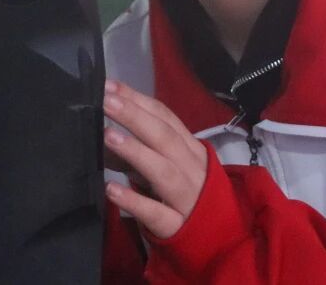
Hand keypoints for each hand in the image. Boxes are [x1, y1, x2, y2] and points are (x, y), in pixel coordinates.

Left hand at [102, 80, 207, 238]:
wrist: (221, 240)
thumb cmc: (188, 196)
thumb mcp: (167, 168)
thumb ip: (139, 151)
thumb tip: (104, 132)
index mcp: (191, 149)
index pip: (166, 118)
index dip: (138, 101)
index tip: (110, 86)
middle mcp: (192, 169)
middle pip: (165, 138)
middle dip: (135, 117)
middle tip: (106, 101)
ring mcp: (187, 198)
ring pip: (163, 171)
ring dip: (136, 152)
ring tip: (108, 135)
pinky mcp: (177, 227)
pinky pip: (156, 213)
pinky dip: (134, 200)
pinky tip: (111, 189)